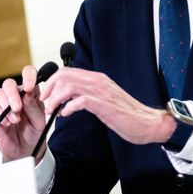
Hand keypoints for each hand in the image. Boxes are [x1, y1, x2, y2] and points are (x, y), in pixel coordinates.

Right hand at [0, 65, 47, 161]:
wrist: (25, 151)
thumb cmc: (34, 133)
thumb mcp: (39, 121)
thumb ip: (33, 106)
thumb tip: (27, 92)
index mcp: (30, 93)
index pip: (28, 75)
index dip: (28, 76)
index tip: (29, 87)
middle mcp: (16, 95)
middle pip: (9, 83)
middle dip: (13, 95)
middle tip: (18, 108)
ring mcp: (4, 104)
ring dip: (7, 106)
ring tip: (16, 120)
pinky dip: (1, 114)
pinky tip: (8, 123)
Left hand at [39, 67, 175, 144]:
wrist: (146, 122)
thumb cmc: (127, 114)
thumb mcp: (105, 99)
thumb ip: (89, 94)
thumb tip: (70, 97)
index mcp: (98, 78)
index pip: (67, 71)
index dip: (52, 81)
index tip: (46, 94)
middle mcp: (98, 81)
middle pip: (64, 75)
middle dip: (50, 89)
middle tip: (45, 102)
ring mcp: (101, 91)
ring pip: (68, 86)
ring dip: (55, 99)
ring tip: (52, 110)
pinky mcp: (103, 104)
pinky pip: (78, 101)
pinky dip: (67, 108)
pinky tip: (65, 114)